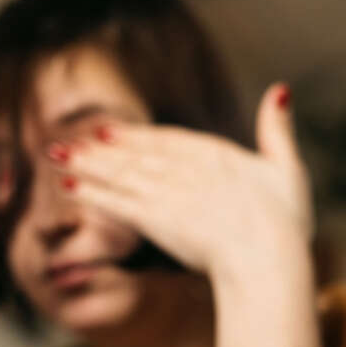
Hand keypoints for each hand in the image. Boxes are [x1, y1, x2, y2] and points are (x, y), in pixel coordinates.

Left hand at [50, 83, 311, 281]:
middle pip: (135, 154)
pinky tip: (70, 186)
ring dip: (87, 165)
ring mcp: (168, 192)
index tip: (107, 131)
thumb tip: (281, 89)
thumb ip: (278, 130)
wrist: (266, 257)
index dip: (135, 136)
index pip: (167, 139)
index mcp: (217, 154)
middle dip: (99, 148)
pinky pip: (117, 202)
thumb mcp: (288, 169)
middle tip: (67, 143)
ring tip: (58, 157)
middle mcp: (186, 167)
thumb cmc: (285, 223)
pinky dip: (93, 192)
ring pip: (121, 174)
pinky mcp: (156, 218)